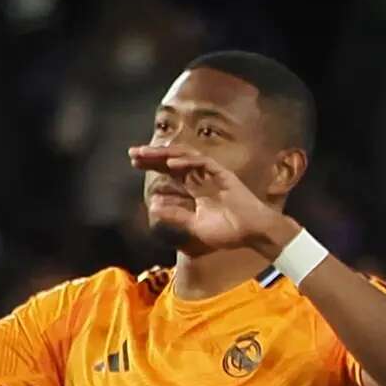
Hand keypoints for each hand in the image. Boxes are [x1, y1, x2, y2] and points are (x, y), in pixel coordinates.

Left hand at [127, 145, 298, 254]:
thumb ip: (175, 215)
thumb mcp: (193, 225)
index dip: (153, 165)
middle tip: (132, 152)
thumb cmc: (228, 231)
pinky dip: (187, 162)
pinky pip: (204, 164)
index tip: (133, 162)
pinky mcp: (224, 175)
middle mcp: (202, 177)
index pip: (170, 172)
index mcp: (195, 188)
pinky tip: (171, 164)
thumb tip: (152, 205)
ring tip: (146, 154)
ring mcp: (213, 174)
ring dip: (166, 154)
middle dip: (153, 156)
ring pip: (186, 157)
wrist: (252, 233)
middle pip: (174, 161)